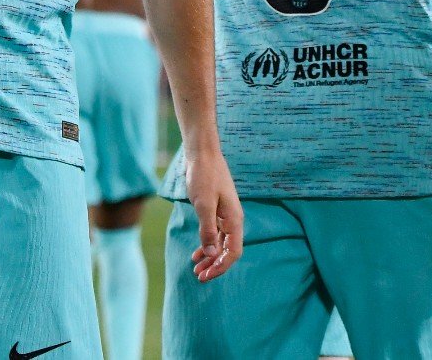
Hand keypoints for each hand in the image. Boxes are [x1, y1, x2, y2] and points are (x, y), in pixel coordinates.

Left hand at [183, 147, 242, 281]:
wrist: (202, 154)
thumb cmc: (204, 176)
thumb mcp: (203, 203)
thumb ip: (208, 229)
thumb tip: (212, 254)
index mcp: (234, 220)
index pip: (232, 252)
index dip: (220, 266)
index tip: (205, 275)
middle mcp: (233, 220)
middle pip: (228, 251)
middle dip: (215, 265)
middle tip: (199, 277)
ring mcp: (225, 215)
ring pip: (221, 244)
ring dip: (210, 257)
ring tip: (196, 269)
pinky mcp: (217, 211)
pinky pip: (215, 234)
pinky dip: (207, 245)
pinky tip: (197, 253)